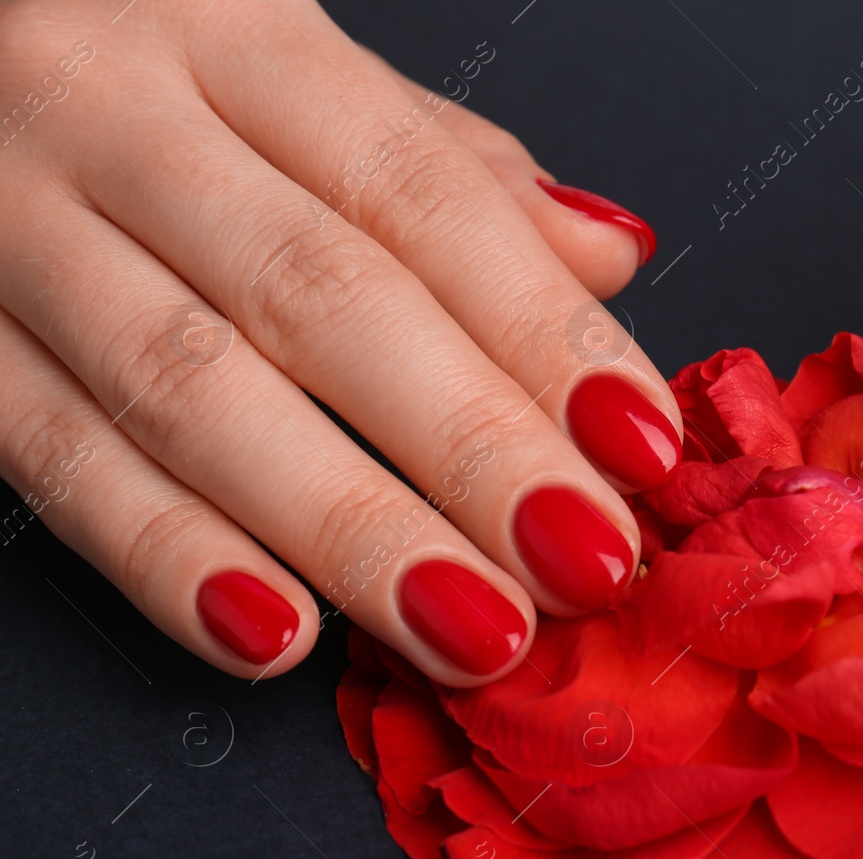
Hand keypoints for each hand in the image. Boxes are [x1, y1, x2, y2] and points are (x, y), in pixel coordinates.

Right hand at [0, 0, 679, 681]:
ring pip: (188, 388)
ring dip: (344, 525)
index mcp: (241, 31)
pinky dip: (162, 554)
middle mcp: (115, 107)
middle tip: (581, 558)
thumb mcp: (305, 77)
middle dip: (467, 444)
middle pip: (319, 295)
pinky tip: (272, 635)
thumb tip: (607, 264)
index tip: (640, 445)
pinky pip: (49, 455)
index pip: (421, 196)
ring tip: (469, 625)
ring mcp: (3, 218)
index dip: (541, 329)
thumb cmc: (159, 73)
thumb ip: (454, 172)